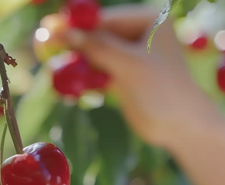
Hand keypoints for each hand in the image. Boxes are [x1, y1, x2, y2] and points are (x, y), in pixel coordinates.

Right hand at [59, 5, 222, 150]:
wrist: (181, 126)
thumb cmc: (163, 91)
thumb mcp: (130, 65)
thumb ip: (98, 47)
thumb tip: (65, 32)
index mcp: (148, 19)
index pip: (105, 18)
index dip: (76, 24)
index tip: (50, 28)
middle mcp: (138, 33)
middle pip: (96, 35)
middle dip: (72, 44)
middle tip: (43, 46)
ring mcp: (129, 54)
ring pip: (93, 54)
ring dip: (74, 62)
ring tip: (52, 68)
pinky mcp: (122, 75)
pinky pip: (96, 70)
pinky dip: (82, 76)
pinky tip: (66, 84)